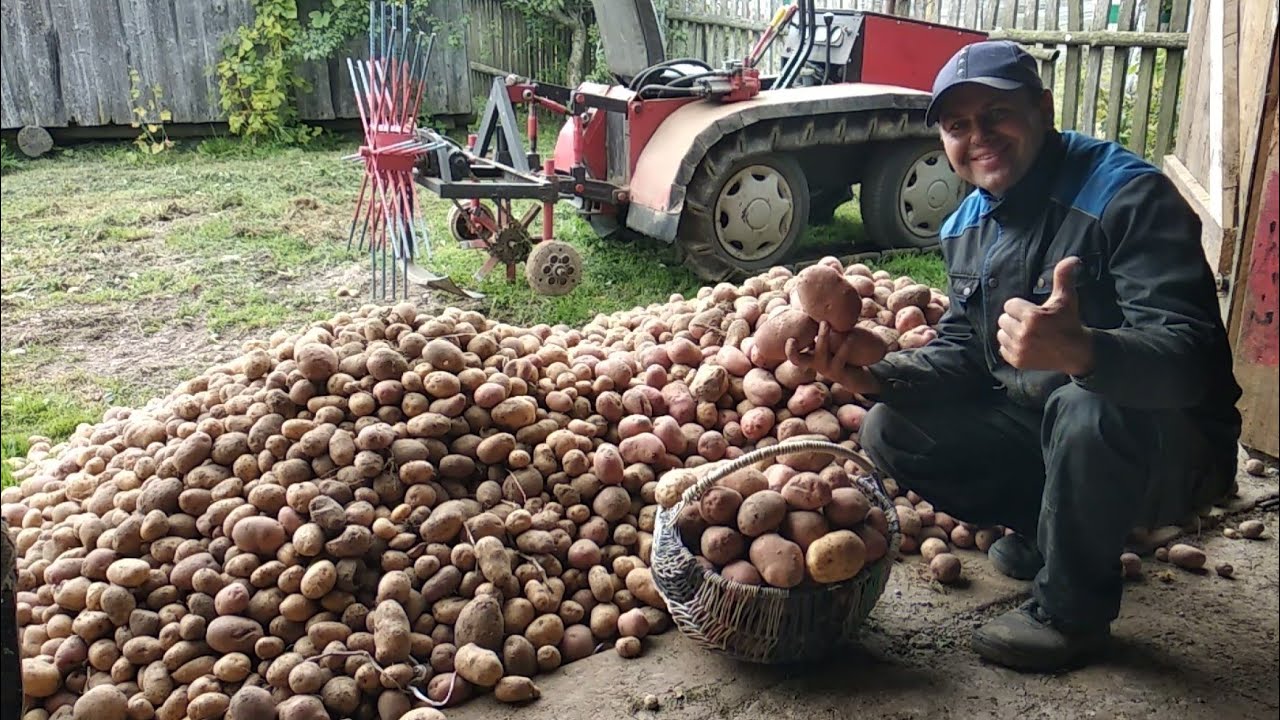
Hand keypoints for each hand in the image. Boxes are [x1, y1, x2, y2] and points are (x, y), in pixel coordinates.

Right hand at [785, 321, 881, 393]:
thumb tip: (814, 309)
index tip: (791, 339)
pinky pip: (840, 358)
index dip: (790, 351)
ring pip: (821, 354)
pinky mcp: (839, 373)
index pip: (794, 357)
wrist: (856, 377)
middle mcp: (816, 365)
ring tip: (827, 323)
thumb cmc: (840, 356)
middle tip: (812, 321)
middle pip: (802, 357)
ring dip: (822, 337)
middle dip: (799, 342)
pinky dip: (845, 346)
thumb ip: (821, 332)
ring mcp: (827, 370)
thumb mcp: (829, 345)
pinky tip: (851, 335)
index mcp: (811, 358)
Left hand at [997, 256, 1095, 375]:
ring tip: (1027, 332)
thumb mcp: (1066, 298)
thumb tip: (1072, 259)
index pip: (1009, 305)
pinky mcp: (1017, 361)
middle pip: (1003, 319)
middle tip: (1031, 322)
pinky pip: (1002, 349)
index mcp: (1032, 316)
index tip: (1033, 311)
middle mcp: (1023, 334)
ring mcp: (1019, 349)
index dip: (1021, 307)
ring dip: (1011, 332)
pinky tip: (1025, 344)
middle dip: (1015, 319)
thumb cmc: (1069, 322)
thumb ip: (1063, 276)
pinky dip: (1010, 346)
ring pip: (1001, 334)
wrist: (1076, 351)